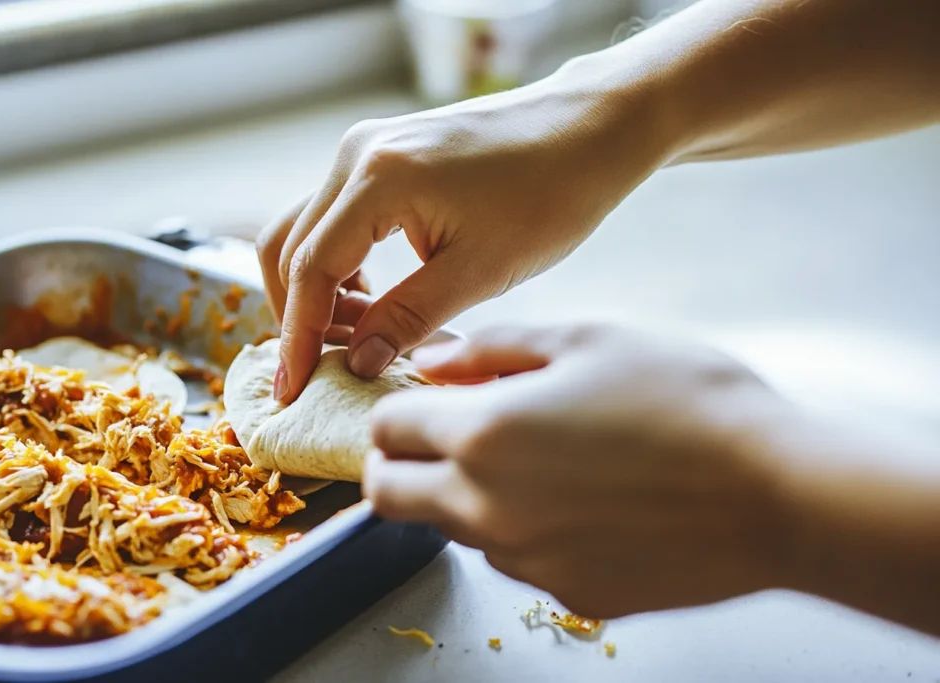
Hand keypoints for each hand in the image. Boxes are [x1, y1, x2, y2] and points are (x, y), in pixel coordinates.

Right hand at [256, 61, 673, 401]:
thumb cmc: (550, 193)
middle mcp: (357, 154)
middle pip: (290, 247)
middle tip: (324, 369)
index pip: (310, 270)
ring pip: (306, 230)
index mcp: (377, 179)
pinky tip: (374, 299)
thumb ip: (408, 318)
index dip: (298, 336)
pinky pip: (336, 216)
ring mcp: (367, 148)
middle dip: (298, 314)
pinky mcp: (384, 154)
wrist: (588, 128)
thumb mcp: (480, 271)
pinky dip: (339, 263)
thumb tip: (356, 363)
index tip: (294, 388)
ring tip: (355, 339)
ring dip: (316, 289)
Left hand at [363, 325, 798, 618]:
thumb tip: (434, 360)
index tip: (422, 401)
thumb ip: (493, 347)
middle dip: (399, 463)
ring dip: (463, 494)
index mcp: (483, 434)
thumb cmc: (688, 401)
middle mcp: (487, 507)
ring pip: (451, 529)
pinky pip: (513, 559)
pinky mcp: (566, 594)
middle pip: (390, 495)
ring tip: (535, 459)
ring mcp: (525, 560)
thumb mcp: (588, 341)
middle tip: (443, 437)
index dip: (397, 409)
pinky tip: (579, 499)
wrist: (776, 493)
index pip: (386, 430)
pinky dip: (521, 529)